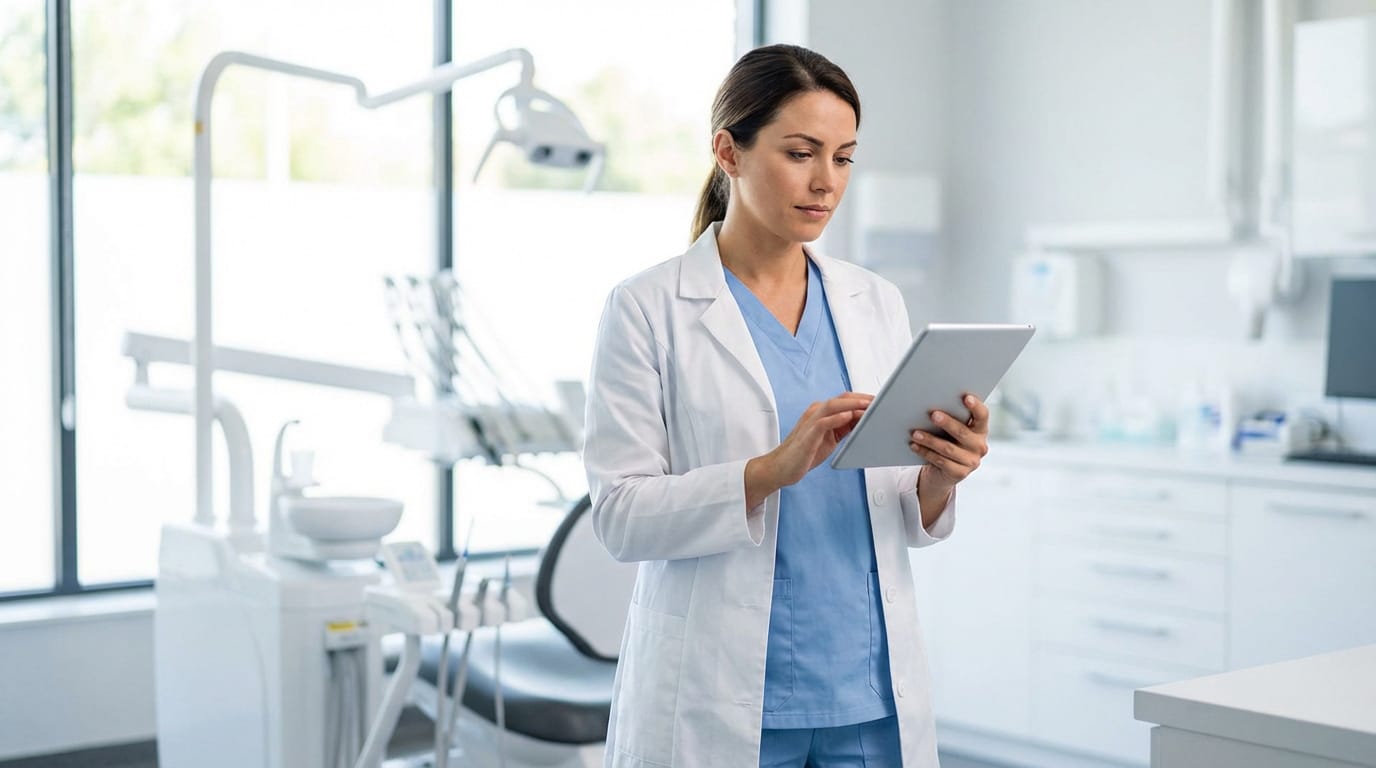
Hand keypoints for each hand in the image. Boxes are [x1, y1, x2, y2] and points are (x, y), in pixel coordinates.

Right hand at [745, 392, 871, 508]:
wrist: (781, 467)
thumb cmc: (804, 453)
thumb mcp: (829, 439)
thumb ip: (843, 428)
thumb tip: (862, 421)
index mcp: (821, 413)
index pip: (844, 399)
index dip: (862, 399)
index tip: (879, 402)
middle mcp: (815, 413)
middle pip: (841, 399)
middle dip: (862, 399)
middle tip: (879, 401)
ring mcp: (810, 422)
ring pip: (833, 406)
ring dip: (852, 404)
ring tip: (868, 406)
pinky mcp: (808, 434)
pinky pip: (823, 422)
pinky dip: (837, 418)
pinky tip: (849, 417)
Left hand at [910, 393, 989, 499]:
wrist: (942, 472)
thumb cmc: (946, 442)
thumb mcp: (951, 430)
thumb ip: (950, 418)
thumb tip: (930, 406)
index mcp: (980, 430)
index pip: (982, 416)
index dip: (976, 407)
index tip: (966, 397)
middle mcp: (980, 446)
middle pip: (962, 432)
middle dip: (947, 423)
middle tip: (933, 414)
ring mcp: (971, 461)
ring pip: (948, 448)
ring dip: (930, 440)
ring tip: (915, 433)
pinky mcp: (959, 473)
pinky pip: (940, 461)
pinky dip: (925, 452)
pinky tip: (914, 445)